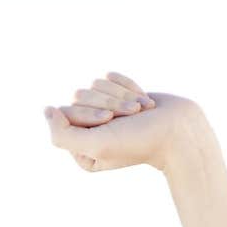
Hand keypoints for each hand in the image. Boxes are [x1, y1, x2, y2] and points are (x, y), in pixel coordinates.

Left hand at [42, 71, 204, 173]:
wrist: (179, 129)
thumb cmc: (140, 141)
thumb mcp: (96, 145)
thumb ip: (61, 135)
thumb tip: (47, 111)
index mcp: (80, 150)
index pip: (65, 113)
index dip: (89, 113)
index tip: (110, 122)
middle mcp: (89, 131)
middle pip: (78, 96)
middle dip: (107, 102)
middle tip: (130, 117)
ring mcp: (104, 111)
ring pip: (95, 84)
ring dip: (121, 95)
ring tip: (139, 111)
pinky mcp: (118, 95)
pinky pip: (109, 76)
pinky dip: (127, 85)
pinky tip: (143, 102)